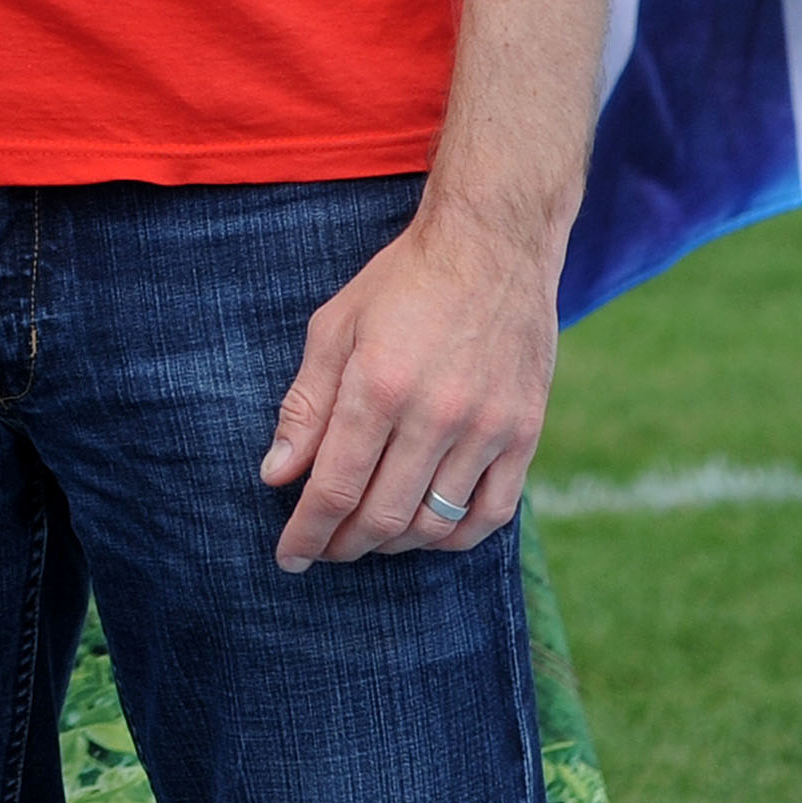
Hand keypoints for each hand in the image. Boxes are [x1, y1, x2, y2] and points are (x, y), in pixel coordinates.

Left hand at [256, 205, 559, 570]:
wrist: (492, 247)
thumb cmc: (401, 283)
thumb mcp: (334, 328)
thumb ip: (305, 406)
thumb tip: (276, 473)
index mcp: (378, 387)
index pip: (334, 488)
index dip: (306, 531)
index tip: (286, 555)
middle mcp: (435, 416)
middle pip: (382, 515)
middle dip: (341, 545)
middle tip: (320, 550)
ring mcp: (487, 429)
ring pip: (434, 524)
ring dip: (392, 543)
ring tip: (365, 537)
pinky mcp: (524, 434)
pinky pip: (491, 514)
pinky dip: (454, 537)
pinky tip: (426, 532)